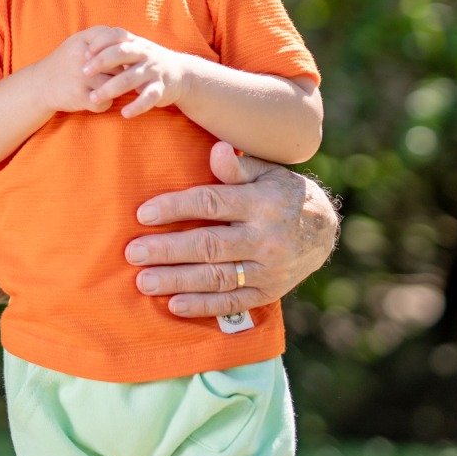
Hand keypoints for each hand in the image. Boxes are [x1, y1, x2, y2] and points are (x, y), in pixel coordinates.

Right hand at [32, 29, 114, 114]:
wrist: (40, 84)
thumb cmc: (67, 62)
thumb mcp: (79, 42)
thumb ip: (104, 38)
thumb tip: (134, 48)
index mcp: (83, 39)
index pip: (116, 38)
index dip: (120, 51)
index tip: (115, 59)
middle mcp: (82, 56)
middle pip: (119, 66)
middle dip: (117, 74)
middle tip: (106, 77)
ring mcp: (81, 77)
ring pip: (115, 85)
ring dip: (112, 90)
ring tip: (98, 88)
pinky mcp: (80, 96)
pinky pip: (106, 103)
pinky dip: (103, 104)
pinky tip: (93, 99)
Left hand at [79, 26, 192, 117]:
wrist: (181, 74)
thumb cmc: (147, 61)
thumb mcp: (133, 49)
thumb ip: (113, 47)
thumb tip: (82, 49)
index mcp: (135, 42)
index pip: (116, 35)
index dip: (100, 42)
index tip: (85, 53)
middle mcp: (145, 54)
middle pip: (121, 53)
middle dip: (101, 62)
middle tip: (84, 73)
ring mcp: (153, 70)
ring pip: (130, 78)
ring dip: (110, 88)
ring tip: (94, 98)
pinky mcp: (161, 88)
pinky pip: (148, 98)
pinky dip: (136, 106)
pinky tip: (124, 113)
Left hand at [123, 140, 339, 317]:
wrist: (323, 229)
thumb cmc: (280, 193)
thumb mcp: (266, 171)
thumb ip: (237, 167)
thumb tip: (216, 149)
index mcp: (261, 203)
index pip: (211, 204)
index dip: (175, 208)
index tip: (143, 214)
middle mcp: (265, 238)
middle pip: (209, 246)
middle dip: (168, 250)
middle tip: (133, 252)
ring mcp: (268, 270)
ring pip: (217, 278)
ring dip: (177, 281)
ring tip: (144, 281)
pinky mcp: (268, 293)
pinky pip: (232, 303)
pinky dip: (203, 306)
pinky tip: (174, 306)